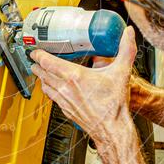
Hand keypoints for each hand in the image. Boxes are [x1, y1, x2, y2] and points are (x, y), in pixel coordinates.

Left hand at [30, 26, 136, 149]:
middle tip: (35, 59)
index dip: (38, 55)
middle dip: (37, 65)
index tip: (35, 50)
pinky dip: (49, 90)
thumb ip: (126, 50)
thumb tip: (128, 34)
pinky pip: (51, 97)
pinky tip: (52, 88)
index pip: (48, 62)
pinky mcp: (65, 110)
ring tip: (40, 71)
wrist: (111, 129)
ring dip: (41, 77)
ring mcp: (64, 100)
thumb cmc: (113, 105)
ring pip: (45, 86)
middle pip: (42, 73)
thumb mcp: (121, 72)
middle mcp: (65, 88)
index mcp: (74, 76)